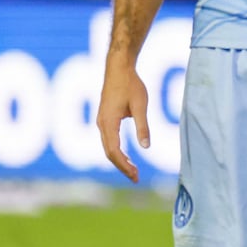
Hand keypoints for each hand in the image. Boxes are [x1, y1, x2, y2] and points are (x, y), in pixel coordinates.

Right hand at [97, 61, 149, 182]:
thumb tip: (145, 147)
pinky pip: (108, 140)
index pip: (113, 151)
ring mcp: (101, 122)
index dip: (124, 165)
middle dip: (122, 167)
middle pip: (109, 153)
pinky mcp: (105, 119)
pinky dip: (116, 151)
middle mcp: (101, 124)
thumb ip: (143, 126)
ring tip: (133, 171)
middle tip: (136, 178)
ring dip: (119, 160)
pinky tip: (126, 157)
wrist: (118, 68)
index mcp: (108, 123)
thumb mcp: (141, 105)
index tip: (135, 175)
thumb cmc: (130, 84)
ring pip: (107, 147)